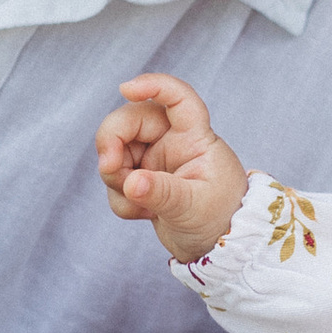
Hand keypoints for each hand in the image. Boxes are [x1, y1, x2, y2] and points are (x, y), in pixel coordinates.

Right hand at [97, 71, 249, 262]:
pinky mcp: (140, 180)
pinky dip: (121, 200)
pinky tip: (143, 214)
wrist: (217, 247)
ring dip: (116, 178)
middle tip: (110, 169)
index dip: (153, 85)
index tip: (125, 89)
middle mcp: (171, 142)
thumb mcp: (193, 206)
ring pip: (115, 152)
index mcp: (194, 137)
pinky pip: (116, 181)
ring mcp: (153, 160)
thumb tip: (130, 183)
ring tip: (142, 206)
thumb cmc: (221, 217)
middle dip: (111, 141)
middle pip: (130, 121)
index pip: (178, 98)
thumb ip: (161, 193)